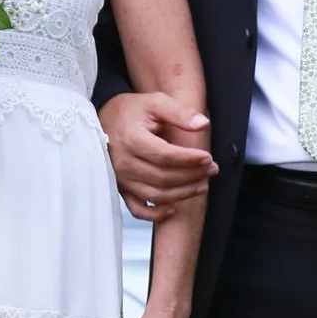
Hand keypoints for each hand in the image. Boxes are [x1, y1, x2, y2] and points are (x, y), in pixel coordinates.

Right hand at [98, 92, 217, 221]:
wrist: (104, 120)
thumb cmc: (131, 110)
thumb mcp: (155, 102)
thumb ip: (179, 112)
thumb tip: (203, 124)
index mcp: (132, 139)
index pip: (165, 156)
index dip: (189, 159)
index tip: (208, 158)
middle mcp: (124, 163)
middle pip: (164, 177)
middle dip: (192, 176)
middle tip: (212, 169)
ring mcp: (121, 179)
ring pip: (156, 195)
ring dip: (182, 193)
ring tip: (202, 184)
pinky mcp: (121, 188)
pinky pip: (138, 210)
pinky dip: (156, 215)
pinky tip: (174, 209)